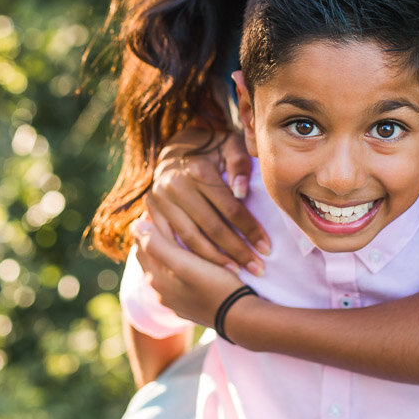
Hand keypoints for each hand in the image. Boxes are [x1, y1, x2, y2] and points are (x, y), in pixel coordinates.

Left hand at [134, 216, 255, 328]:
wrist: (242, 318)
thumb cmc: (215, 286)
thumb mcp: (184, 264)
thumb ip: (157, 246)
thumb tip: (135, 225)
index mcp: (156, 280)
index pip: (141, 246)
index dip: (147, 225)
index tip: (156, 207)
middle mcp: (162, 293)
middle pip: (152, 259)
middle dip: (155, 238)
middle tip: (165, 214)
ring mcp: (177, 302)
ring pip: (166, 270)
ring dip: (168, 252)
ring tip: (178, 233)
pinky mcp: (193, 307)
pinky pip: (180, 281)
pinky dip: (181, 267)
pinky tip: (193, 259)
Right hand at [146, 125, 269, 273]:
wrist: (176, 144)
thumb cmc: (212, 146)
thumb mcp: (231, 144)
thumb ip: (240, 165)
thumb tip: (242, 192)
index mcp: (198, 169)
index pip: (230, 208)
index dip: (250, 230)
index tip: (267, 248)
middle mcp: (175, 185)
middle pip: (211, 227)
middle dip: (237, 251)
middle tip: (258, 269)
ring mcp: (160, 199)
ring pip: (190, 238)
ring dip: (215, 260)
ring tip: (236, 273)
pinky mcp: (151, 211)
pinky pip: (171, 240)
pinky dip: (189, 256)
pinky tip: (206, 269)